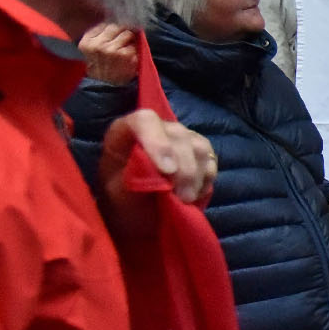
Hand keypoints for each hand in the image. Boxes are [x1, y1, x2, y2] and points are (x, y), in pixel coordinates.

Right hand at [79, 23, 138, 85]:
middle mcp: (99, 45)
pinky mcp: (127, 56)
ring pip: (128, 34)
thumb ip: (98, 34)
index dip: (113, 27)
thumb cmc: (100, 66)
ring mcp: (113, 50)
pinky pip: (135, 45)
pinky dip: (134, 50)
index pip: (105, 24)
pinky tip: (128, 58)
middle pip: (117, 26)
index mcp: (87, 42)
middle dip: (122, 31)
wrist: (106, 87)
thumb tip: (114, 17)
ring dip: (129, 40)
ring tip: (124, 50)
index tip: (116, 32)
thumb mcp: (90, 50)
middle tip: (122, 41)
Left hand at [99, 110, 217, 234]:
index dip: (158, 142)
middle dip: (184, 169)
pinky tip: (194, 194)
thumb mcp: (117, 193)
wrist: (133, 208)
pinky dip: (206, 179)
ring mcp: (179, 137)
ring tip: (187, 199)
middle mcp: (156, 128)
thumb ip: (135, 178)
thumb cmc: (121, 199)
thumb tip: (164, 174)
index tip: (167, 171)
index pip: (144, 121)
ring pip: (199, 146)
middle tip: (182, 197)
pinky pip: (210, 159)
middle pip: (178, 135)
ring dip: (196, 176)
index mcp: (125, 131)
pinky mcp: (197, 150)